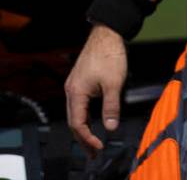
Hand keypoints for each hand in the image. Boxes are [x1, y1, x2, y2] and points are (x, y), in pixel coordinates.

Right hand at [65, 23, 126, 157]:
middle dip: (83, 138)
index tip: (98, 147)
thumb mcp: (114, 83)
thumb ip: (111, 107)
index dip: (88, 138)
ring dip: (84, 128)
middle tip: (93, 153)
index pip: (78, 123)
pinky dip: (85, 116)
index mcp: (76, 93)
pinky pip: (79, 104)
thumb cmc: (110, 55)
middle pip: (74, 121)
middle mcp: (71, 90)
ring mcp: (74, 85)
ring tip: (92, 142)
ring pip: (76, 113)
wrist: (107, 34)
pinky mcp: (80, 81)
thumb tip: (111, 127)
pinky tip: (92, 121)